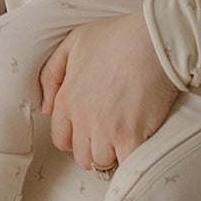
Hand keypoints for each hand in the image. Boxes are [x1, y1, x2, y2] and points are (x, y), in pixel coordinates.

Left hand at [38, 10, 178, 169]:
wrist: (156, 39)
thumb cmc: (118, 36)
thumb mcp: (74, 43)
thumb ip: (52, 73)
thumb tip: (44, 108)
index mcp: (67, 100)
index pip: (61, 139)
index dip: (76, 140)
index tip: (91, 133)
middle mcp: (83, 119)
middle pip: (82, 156)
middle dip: (95, 150)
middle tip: (111, 139)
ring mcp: (106, 130)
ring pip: (102, 164)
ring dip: (113, 157)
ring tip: (126, 142)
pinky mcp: (131, 136)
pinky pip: (125, 164)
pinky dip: (131, 160)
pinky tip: (139, 147)